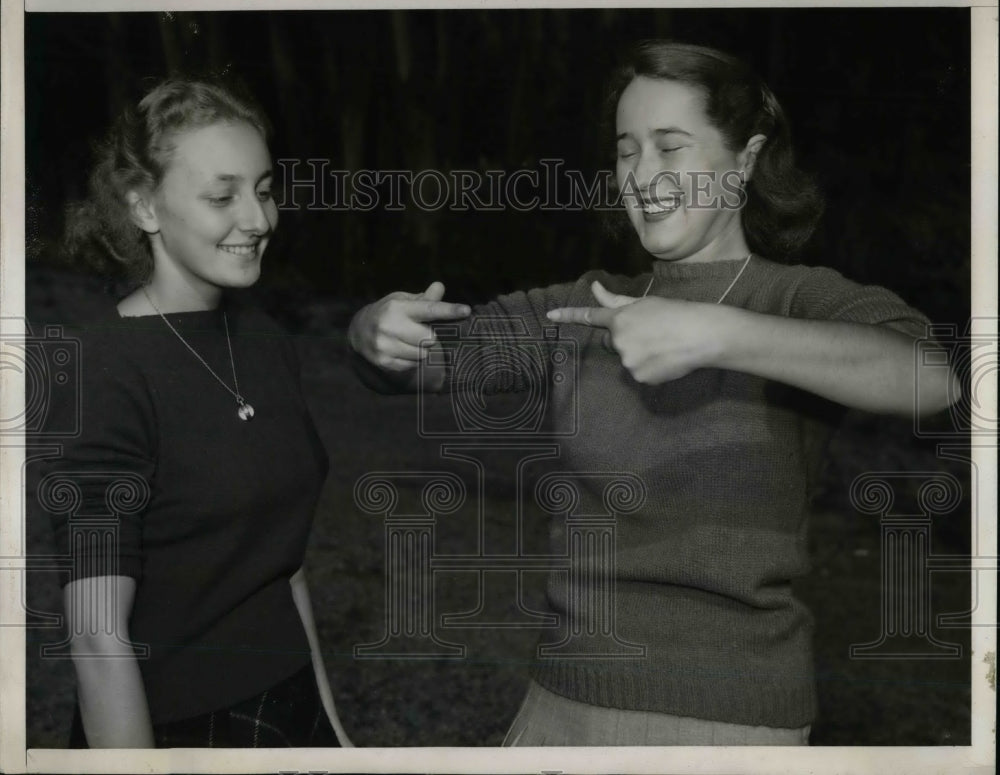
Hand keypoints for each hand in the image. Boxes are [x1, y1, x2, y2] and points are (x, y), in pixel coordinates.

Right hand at [348, 282, 469, 371]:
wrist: (359, 331)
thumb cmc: (389, 312)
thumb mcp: (403, 300)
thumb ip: (424, 299)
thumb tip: (440, 287)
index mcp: (397, 307)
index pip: (429, 309)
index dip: (448, 310)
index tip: (466, 310)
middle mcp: (390, 326)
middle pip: (429, 338)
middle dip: (429, 335)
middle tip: (417, 330)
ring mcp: (386, 346)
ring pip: (422, 354)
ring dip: (421, 349)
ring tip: (407, 340)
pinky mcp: (385, 362)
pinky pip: (412, 365)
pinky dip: (411, 359)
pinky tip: (400, 350)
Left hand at [547, 280, 728, 383]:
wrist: (701, 335)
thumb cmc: (677, 313)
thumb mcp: (646, 303)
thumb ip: (616, 299)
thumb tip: (594, 287)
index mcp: (620, 318)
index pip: (589, 316)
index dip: (568, 315)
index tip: (550, 315)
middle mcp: (619, 339)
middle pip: (613, 343)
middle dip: (627, 339)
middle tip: (653, 333)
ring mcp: (628, 360)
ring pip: (628, 359)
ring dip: (641, 354)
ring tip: (664, 345)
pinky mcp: (639, 376)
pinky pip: (640, 374)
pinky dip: (651, 368)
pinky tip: (667, 358)